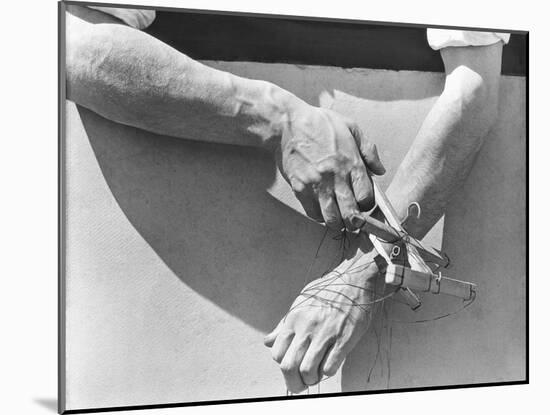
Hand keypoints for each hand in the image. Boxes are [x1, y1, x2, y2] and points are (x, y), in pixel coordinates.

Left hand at [263, 246, 382, 392]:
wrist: (355, 280)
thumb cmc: (327, 290)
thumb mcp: (300, 302)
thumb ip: (284, 324)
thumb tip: (268, 341)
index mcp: (293, 319)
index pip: (277, 353)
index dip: (283, 365)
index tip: (291, 367)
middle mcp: (306, 328)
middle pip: (289, 366)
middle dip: (293, 382)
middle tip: (300, 385)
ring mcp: (325, 334)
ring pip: (307, 370)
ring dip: (310, 379)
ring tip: (315, 376)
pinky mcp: (344, 339)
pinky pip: (330, 366)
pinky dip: (327, 372)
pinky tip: (329, 365)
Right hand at [278, 105, 384, 229]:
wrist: (288, 124)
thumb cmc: (319, 123)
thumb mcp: (351, 127)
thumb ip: (369, 150)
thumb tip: (380, 170)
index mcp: (352, 163)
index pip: (366, 197)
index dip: (367, 205)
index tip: (363, 203)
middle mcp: (336, 177)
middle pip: (351, 214)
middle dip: (355, 221)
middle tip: (354, 220)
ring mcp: (317, 185)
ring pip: (332, 218)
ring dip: (338, 223)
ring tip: (339, 220)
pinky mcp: (300, 189)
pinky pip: (313, 213)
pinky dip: (319, 217)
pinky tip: (322, 210)